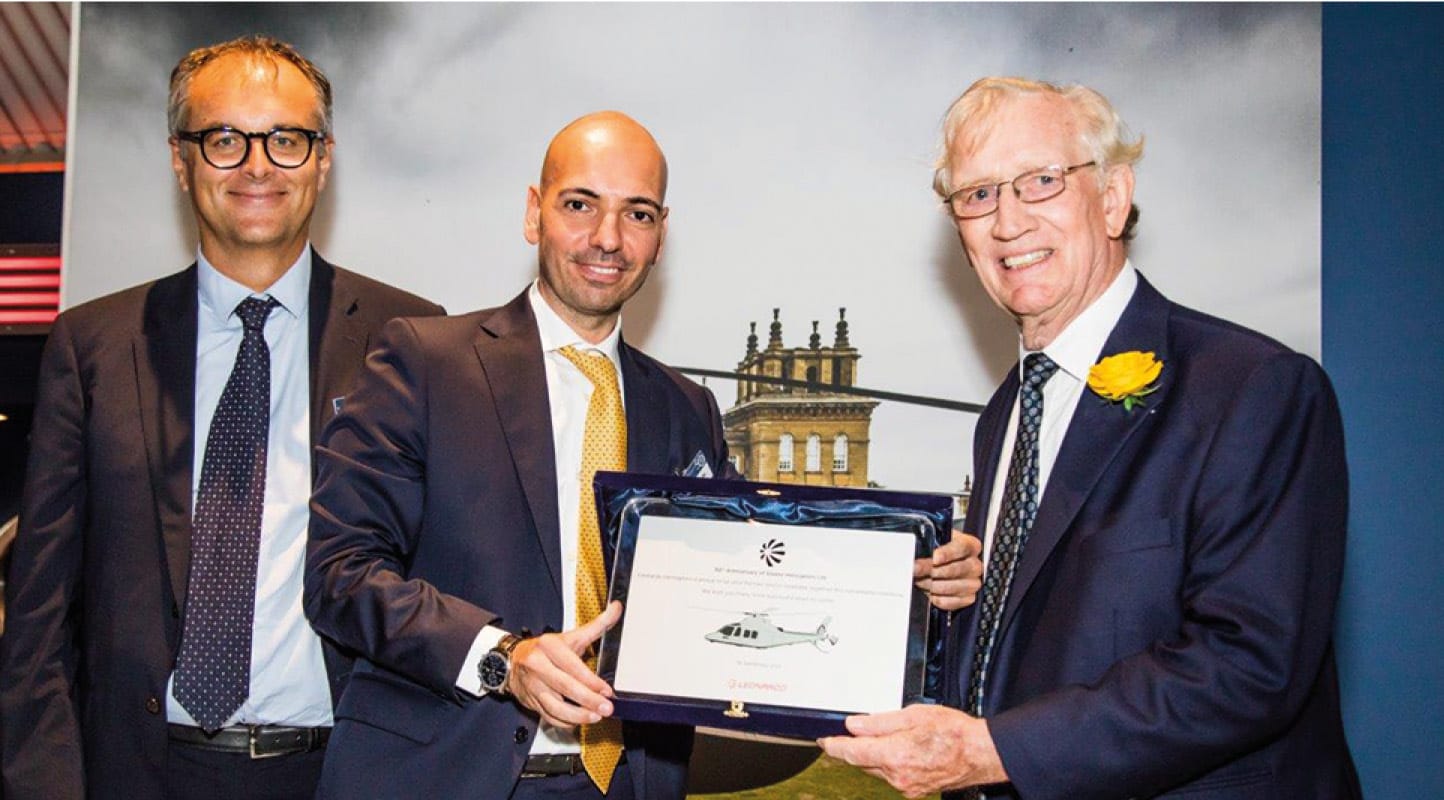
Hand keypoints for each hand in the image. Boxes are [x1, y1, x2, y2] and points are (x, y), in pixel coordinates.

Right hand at [506, 600, 621, 728]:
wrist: (513, 659)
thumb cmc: (545, 649)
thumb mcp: (570, 635)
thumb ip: (597, 625)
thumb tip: (616, 609)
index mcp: (549, 647)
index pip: (572, 666)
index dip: (591, 681)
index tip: (606, 690)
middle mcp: (538, 666)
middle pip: (565, 687)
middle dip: (588, 701)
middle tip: (605, 708)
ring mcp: (533, 686)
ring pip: (555, 707)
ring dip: (577, 716)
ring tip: (594, 718)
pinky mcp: (531, 702)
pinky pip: (548, 716)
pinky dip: (564, 722)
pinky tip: (578, 722)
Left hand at [818, 704, 1005, 797]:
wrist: (980, 753)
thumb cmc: (953, 732)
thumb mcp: (913, 715)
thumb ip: (879, 722)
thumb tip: (854, 725)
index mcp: (895, 755)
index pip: (852, 753)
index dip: (834, 746)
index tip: (824, 741)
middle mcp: (898, 775)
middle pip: (863, 762)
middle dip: (858, 748)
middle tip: (858, 732)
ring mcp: (906, 786)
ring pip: (877, 770)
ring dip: (876, 756)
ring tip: (893, 737)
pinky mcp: (915, 790)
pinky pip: (892, 776)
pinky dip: (890, 764)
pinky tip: (903, 750)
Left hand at [914, 532, 982, 610]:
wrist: (940, 566)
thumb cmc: (939, 551)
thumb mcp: (935, 542)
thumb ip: (929, 545)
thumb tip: (918, 553)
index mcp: (970, 545)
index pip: (963, 547)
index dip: (948, 553)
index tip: (935, 558)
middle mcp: (975, 565)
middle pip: (957, 569)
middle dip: (933, 570)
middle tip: (917, 569)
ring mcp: (973, 583)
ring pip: (953, 587)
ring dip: (931, 585)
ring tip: (919, 580)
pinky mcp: (967, 599)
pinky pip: (950, 601)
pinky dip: (936, 597)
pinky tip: (928, 591)